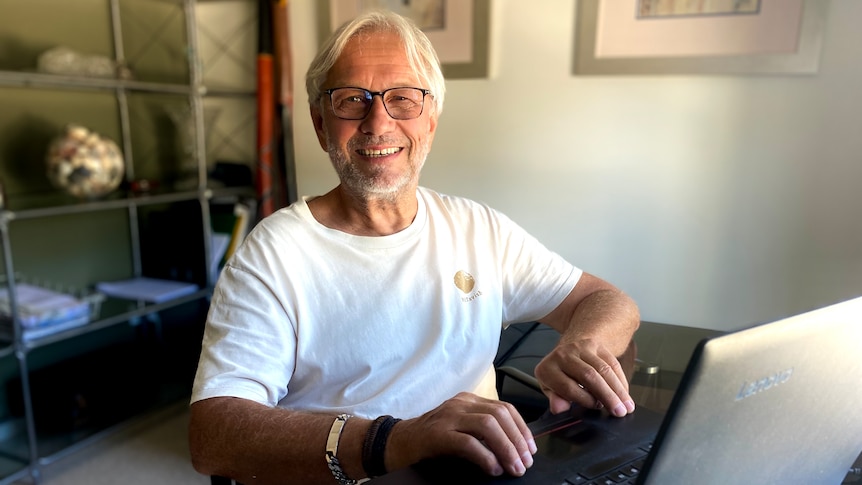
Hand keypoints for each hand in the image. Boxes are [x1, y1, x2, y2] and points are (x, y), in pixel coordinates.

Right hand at [387, 392, 536, 476]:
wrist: (395, 443)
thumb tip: (514, 449)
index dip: (521, 429)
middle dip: (517, 440)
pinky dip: (485, 456)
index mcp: (468, 401)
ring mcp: (448, 417)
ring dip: (506, 448)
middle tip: (524, 463)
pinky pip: (468, 442)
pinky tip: (493, 468)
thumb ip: (482, 431)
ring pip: (488, 425)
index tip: (530, 449)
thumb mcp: (460, 428)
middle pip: (499, 415)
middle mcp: (460, 404)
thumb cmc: (430, 441)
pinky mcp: (437, 434)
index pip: (504, 408)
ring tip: (513, 467)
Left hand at [534, 337, 634, 416]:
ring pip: (604, 369)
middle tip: (619, 412)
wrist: (567, 351)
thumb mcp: (551, 389)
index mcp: (548, 369)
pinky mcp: (596, 345)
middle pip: (589, 376)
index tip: (597, 408)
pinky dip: (621, 380)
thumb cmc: (559, 375)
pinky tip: (625, 393)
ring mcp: (580, 347)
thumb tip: (559, 409)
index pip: (568, 387)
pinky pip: (613, 363)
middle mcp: (563, 355)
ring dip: (618, 390)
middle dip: (607, 396)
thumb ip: (555, 400)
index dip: (585, 400)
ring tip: (627, 406)